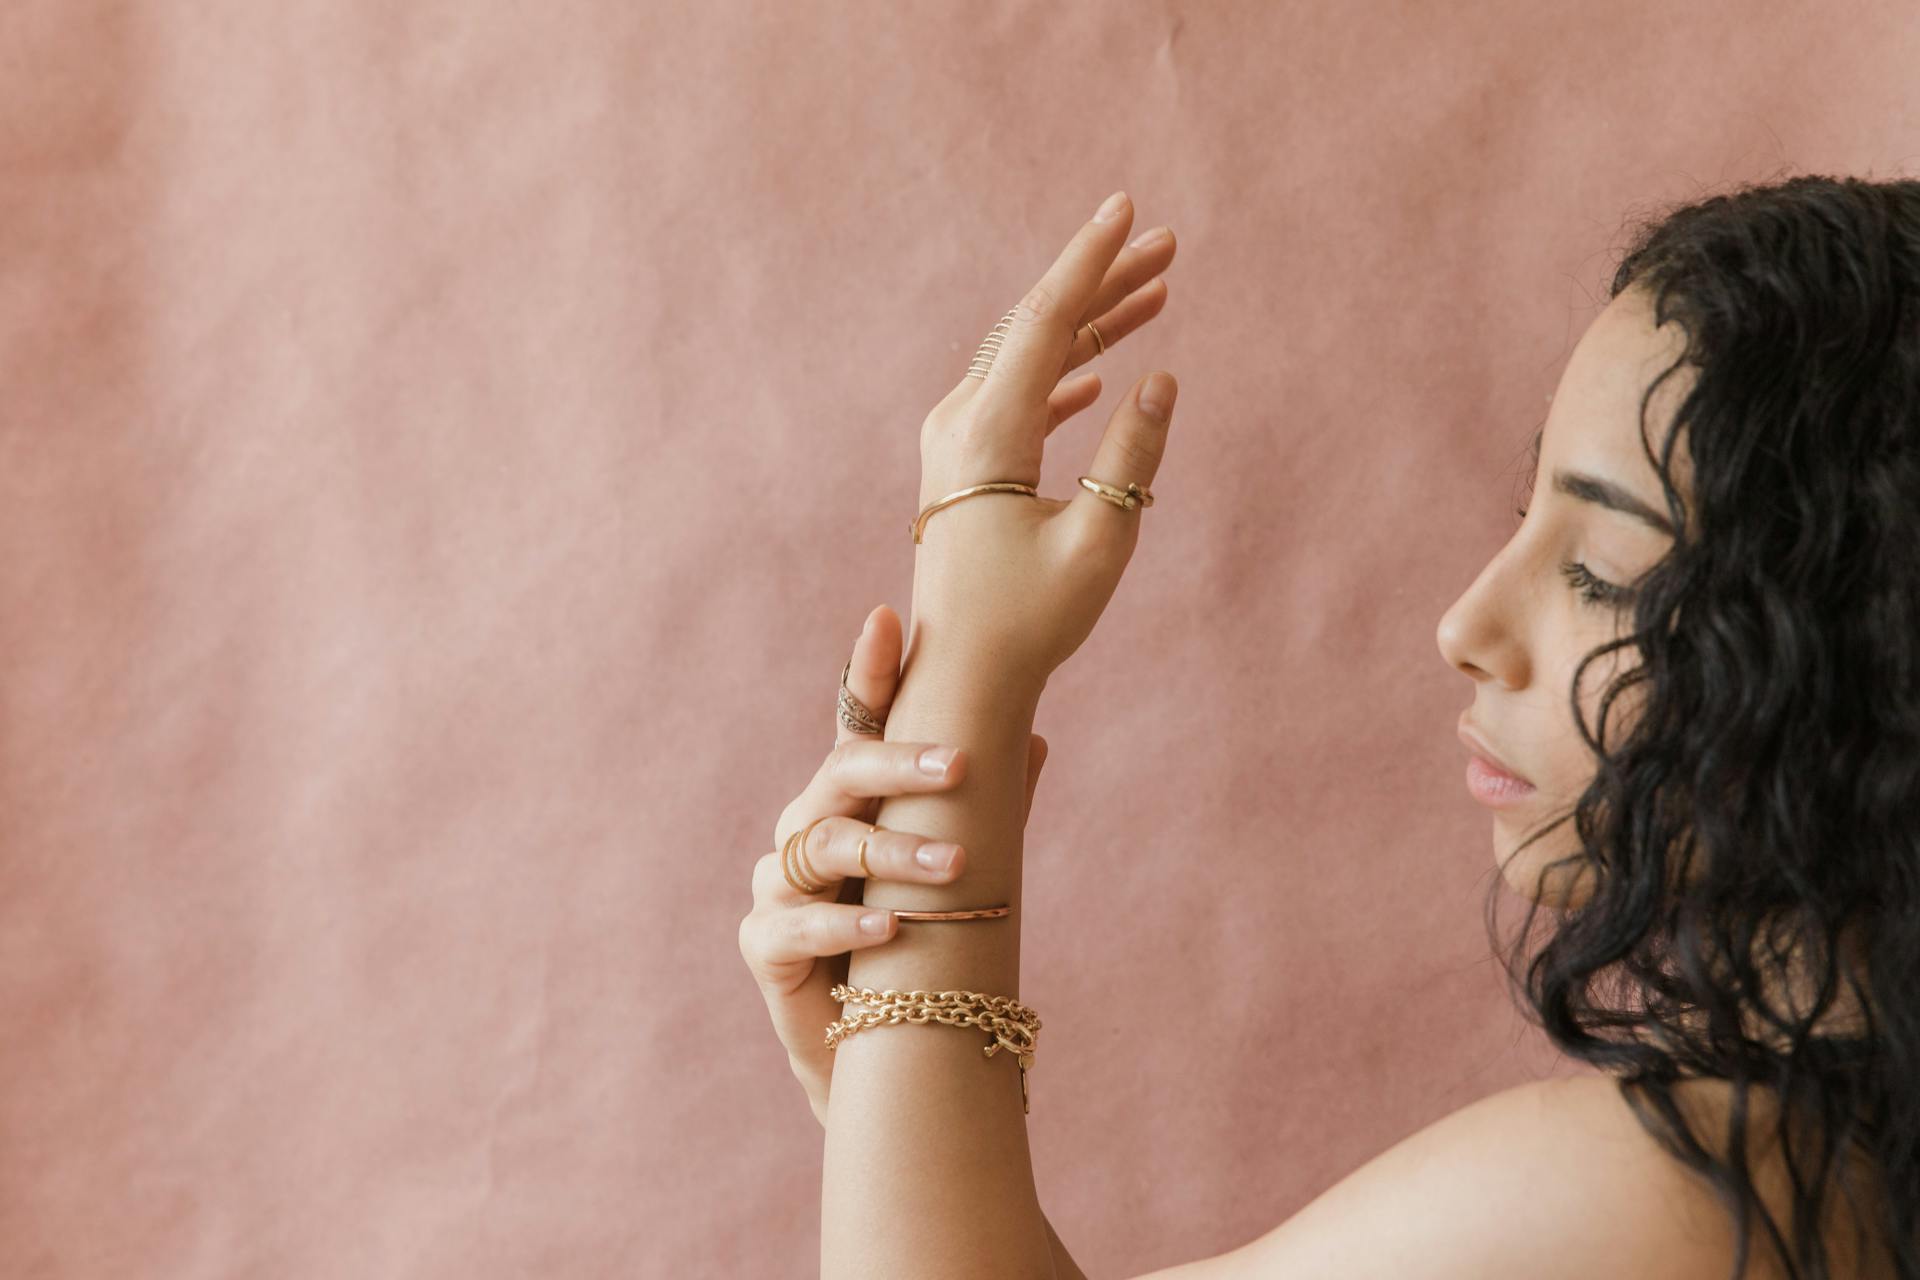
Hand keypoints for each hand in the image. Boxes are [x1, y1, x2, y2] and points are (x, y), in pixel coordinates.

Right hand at [737, 603, 1047, 1128]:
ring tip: (949, 867)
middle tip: (958, 766)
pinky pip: (794, 922)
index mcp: (854, 802)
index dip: (870, 672)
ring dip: (890, 854)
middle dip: (897, 764)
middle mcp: (810, 828)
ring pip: (823, 846)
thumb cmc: (924, 947)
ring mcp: (781, 884)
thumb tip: (1036, 737)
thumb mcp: (964, 874)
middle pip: (840, 774)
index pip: (860, 724)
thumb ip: (992, 809)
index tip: (888, 619)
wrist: (887, 1052)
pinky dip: (842, 923)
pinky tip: (889, 927)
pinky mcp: (765, 945)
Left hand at [907, 190, 1178, 685]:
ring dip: (1090, 323)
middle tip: (1167, 244)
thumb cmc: (1031, 622)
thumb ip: (1131, 457)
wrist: (961, 674)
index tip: (1126, 209)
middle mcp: (959, 423)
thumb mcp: (1099, 543)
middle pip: (1036, 326)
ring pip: (1028, 357)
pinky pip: (1018, 395)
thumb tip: (1162, 380)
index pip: (1043, 322)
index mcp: (987, 433)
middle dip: (1103, 281)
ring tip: (1155, 290)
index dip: (1090, 262)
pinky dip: (1064, 371)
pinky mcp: (962, 465)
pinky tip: (1099, 368)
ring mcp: (954, 442)